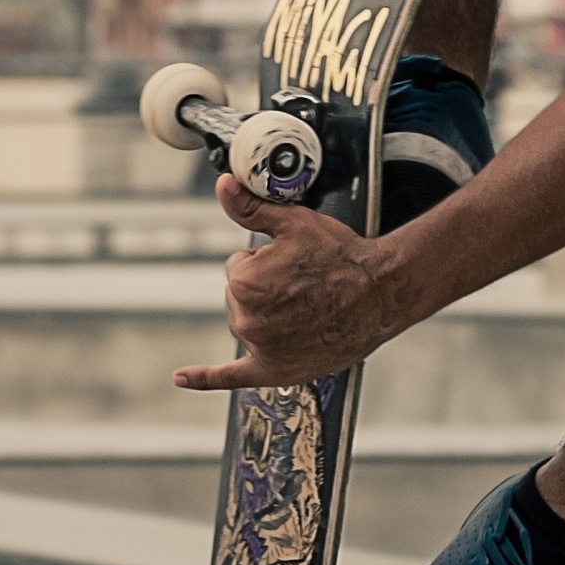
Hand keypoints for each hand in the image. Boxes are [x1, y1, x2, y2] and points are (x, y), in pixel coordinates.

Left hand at [173, 176, 398, 392]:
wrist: (381, 293)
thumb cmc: (343, 258)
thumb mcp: (294, 223)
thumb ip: (250, 208)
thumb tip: (223, 186)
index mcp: (244, 283)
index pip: (238, 266)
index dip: (267, 261)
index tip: (295, 264)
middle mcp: (247, 320)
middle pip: (241, 296)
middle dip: (267, 288)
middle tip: (306, 285)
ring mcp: (261, 348)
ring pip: (249, 322)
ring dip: (268, 315)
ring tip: (309, 308)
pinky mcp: (275, 371)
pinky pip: (232, 377)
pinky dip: (205, 378)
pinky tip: (183, 376)